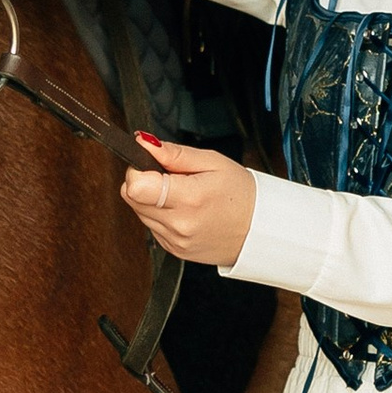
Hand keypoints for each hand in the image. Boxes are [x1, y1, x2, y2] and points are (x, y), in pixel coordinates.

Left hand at [119, 133, 261, 269]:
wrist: (259, 231)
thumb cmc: (242, 194)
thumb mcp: (213, 162)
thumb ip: (174, 153)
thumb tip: (144, 142)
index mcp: (189, 198)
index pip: (135, 186)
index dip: (137, 170)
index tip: (152, 165)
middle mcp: (179, 224)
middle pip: (132, 199)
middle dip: (144, 182)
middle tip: (172, 178)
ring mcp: (175, 240)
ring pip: (139, 213)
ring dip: (152, 200)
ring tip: (182, 195)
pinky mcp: (174, 250)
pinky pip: (152, 227)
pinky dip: (162, 216)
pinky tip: (185, 211)